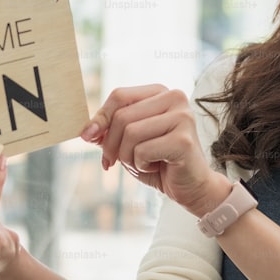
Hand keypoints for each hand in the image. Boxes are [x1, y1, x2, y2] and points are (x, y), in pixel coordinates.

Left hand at [80, 85, 230, 215]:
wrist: (192, 187)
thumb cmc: (160, 162)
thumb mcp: (129, 143)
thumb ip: (110, 131)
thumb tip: (87, 131)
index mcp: (161, 92)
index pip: (120, 95)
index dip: (100, 117)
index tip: (88, 137)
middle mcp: (175, 98)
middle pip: (122, 116)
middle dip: (111, 144)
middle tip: (114, 161)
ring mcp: (182, 117)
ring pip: (130, 133)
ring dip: (127, 156)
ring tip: (141, 163)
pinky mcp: (184, 140)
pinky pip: (142, 151)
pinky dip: (141, 165)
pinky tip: (157, 166)